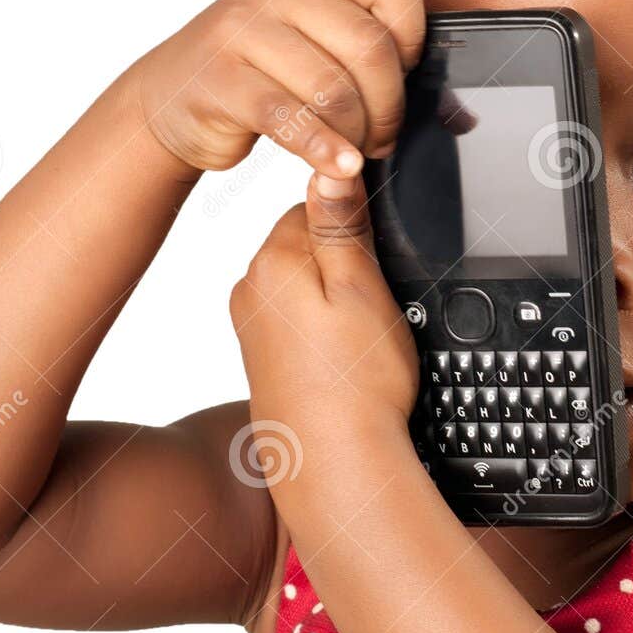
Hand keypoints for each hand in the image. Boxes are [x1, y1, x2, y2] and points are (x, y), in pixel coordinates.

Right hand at [132, 0, 424, 180]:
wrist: (170, 99)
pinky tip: (339, 168)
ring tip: (357, 152)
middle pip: (369, 46)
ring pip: (333, 87)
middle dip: (389, 104)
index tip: (406, 76)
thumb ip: (377, 60)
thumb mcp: (315, 45)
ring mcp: (242, 28)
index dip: (414, 39)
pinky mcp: (221, 79)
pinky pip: (289, 118)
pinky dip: (323, 150)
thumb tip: (460, 112)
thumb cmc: (259, 73)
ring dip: (358, 133)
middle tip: (384, 136)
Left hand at [229, 172, 419, 502]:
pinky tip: (345, 363)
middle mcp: (249, 290)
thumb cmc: (356, 385)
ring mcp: (251, 328)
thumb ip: (341, 224)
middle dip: (345, 266)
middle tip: (376, 311)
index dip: (359, 229)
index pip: (315, 206)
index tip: (382, 263)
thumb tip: (328, 165)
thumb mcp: (361, 289)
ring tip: (362, 343)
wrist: (335, 468)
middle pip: (307, 245)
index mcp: (271, 261)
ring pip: (304, 286)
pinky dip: (324, 333)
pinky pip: (297, 323)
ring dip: (335, 302)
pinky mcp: (262, 360)